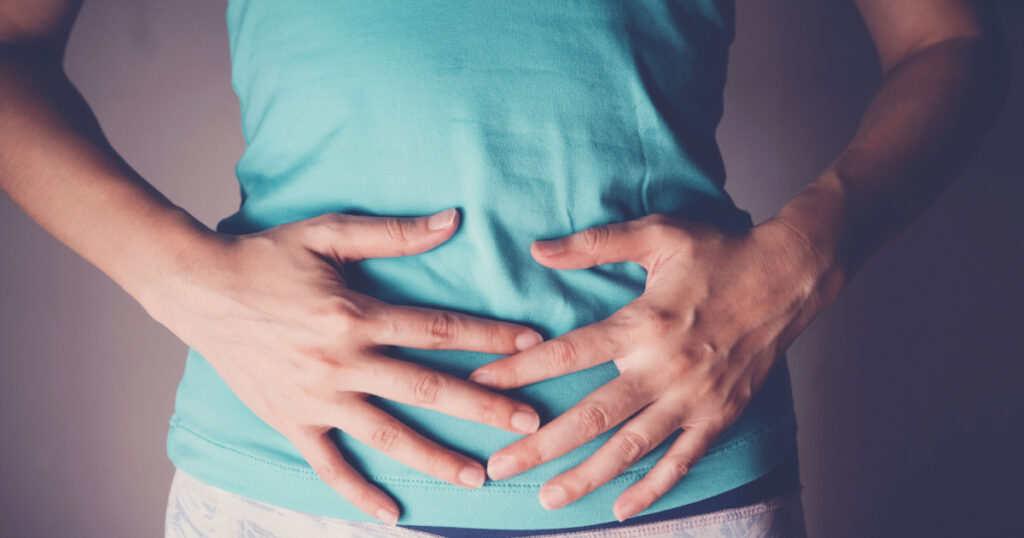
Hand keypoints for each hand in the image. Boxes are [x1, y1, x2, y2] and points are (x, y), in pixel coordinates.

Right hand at [141, 209, 543, 524]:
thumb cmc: (266, 256)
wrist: (198, 289)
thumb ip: (394, 233)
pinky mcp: (290, 421)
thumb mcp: (329, 233)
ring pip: (387, 435)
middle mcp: (341, 361)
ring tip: (477, 477)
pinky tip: (391, 514)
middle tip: (527, 423)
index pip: (439, 329)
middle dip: (483, 406)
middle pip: (426, 388)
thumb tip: (453, 220)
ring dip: (434, 458)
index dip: (490, 337)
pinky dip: (358, 493)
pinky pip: (329, 465)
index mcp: (357, 314)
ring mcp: (316, 397)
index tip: (532, 345)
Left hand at [468, 213, 836, 520]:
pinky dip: (651, 488)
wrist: (789, 276)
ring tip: (546, 497)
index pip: (566, 353)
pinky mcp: (718, 415)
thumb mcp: (657, 234)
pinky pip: (680, 461)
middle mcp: (663, 368)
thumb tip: (537, 249)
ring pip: (629, 448)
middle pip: (590, 415)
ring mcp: (692, 398)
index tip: (480, 387)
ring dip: (585, 476)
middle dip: (539, 444)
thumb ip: (595, 243)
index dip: (519, 371)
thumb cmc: (720, 251)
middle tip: (497, 465)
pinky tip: (620, 509)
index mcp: (642, 323)